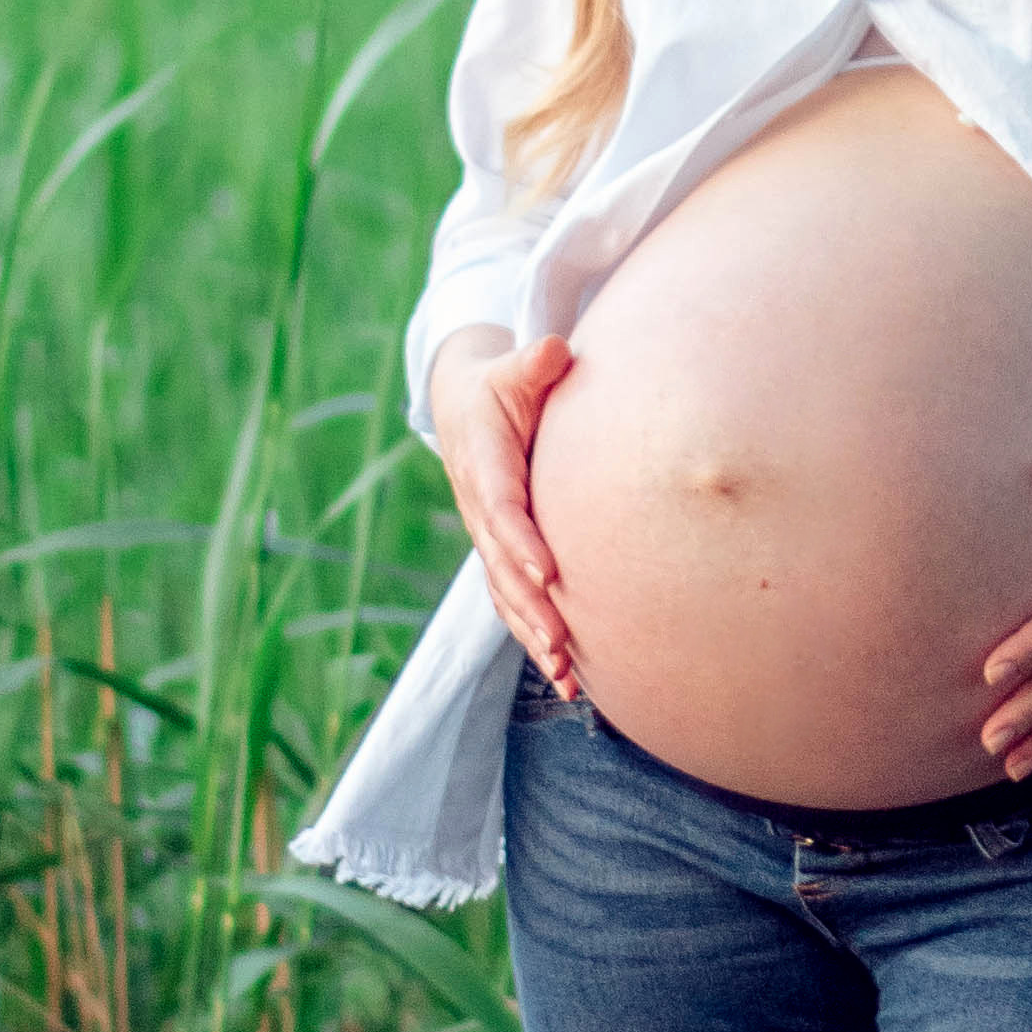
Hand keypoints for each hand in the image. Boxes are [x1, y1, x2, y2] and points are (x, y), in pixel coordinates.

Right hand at [428, 327, 578, 694]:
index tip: (549, 570)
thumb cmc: (502, 387)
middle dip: (530, 606)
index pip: (500, 506)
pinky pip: (513, 603)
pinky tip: (566, 680)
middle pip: (502, 565)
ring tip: (565, 677)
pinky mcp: (499, 557)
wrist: (465, 409)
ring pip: (505, 594)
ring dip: (533, 636)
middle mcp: (479, 507)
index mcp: (482, 461)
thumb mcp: (512, 369)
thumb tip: (556, 351)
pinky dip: (535, 640)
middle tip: (560, 641)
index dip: (521, 540)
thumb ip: (534, 364)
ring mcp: (486, 537)